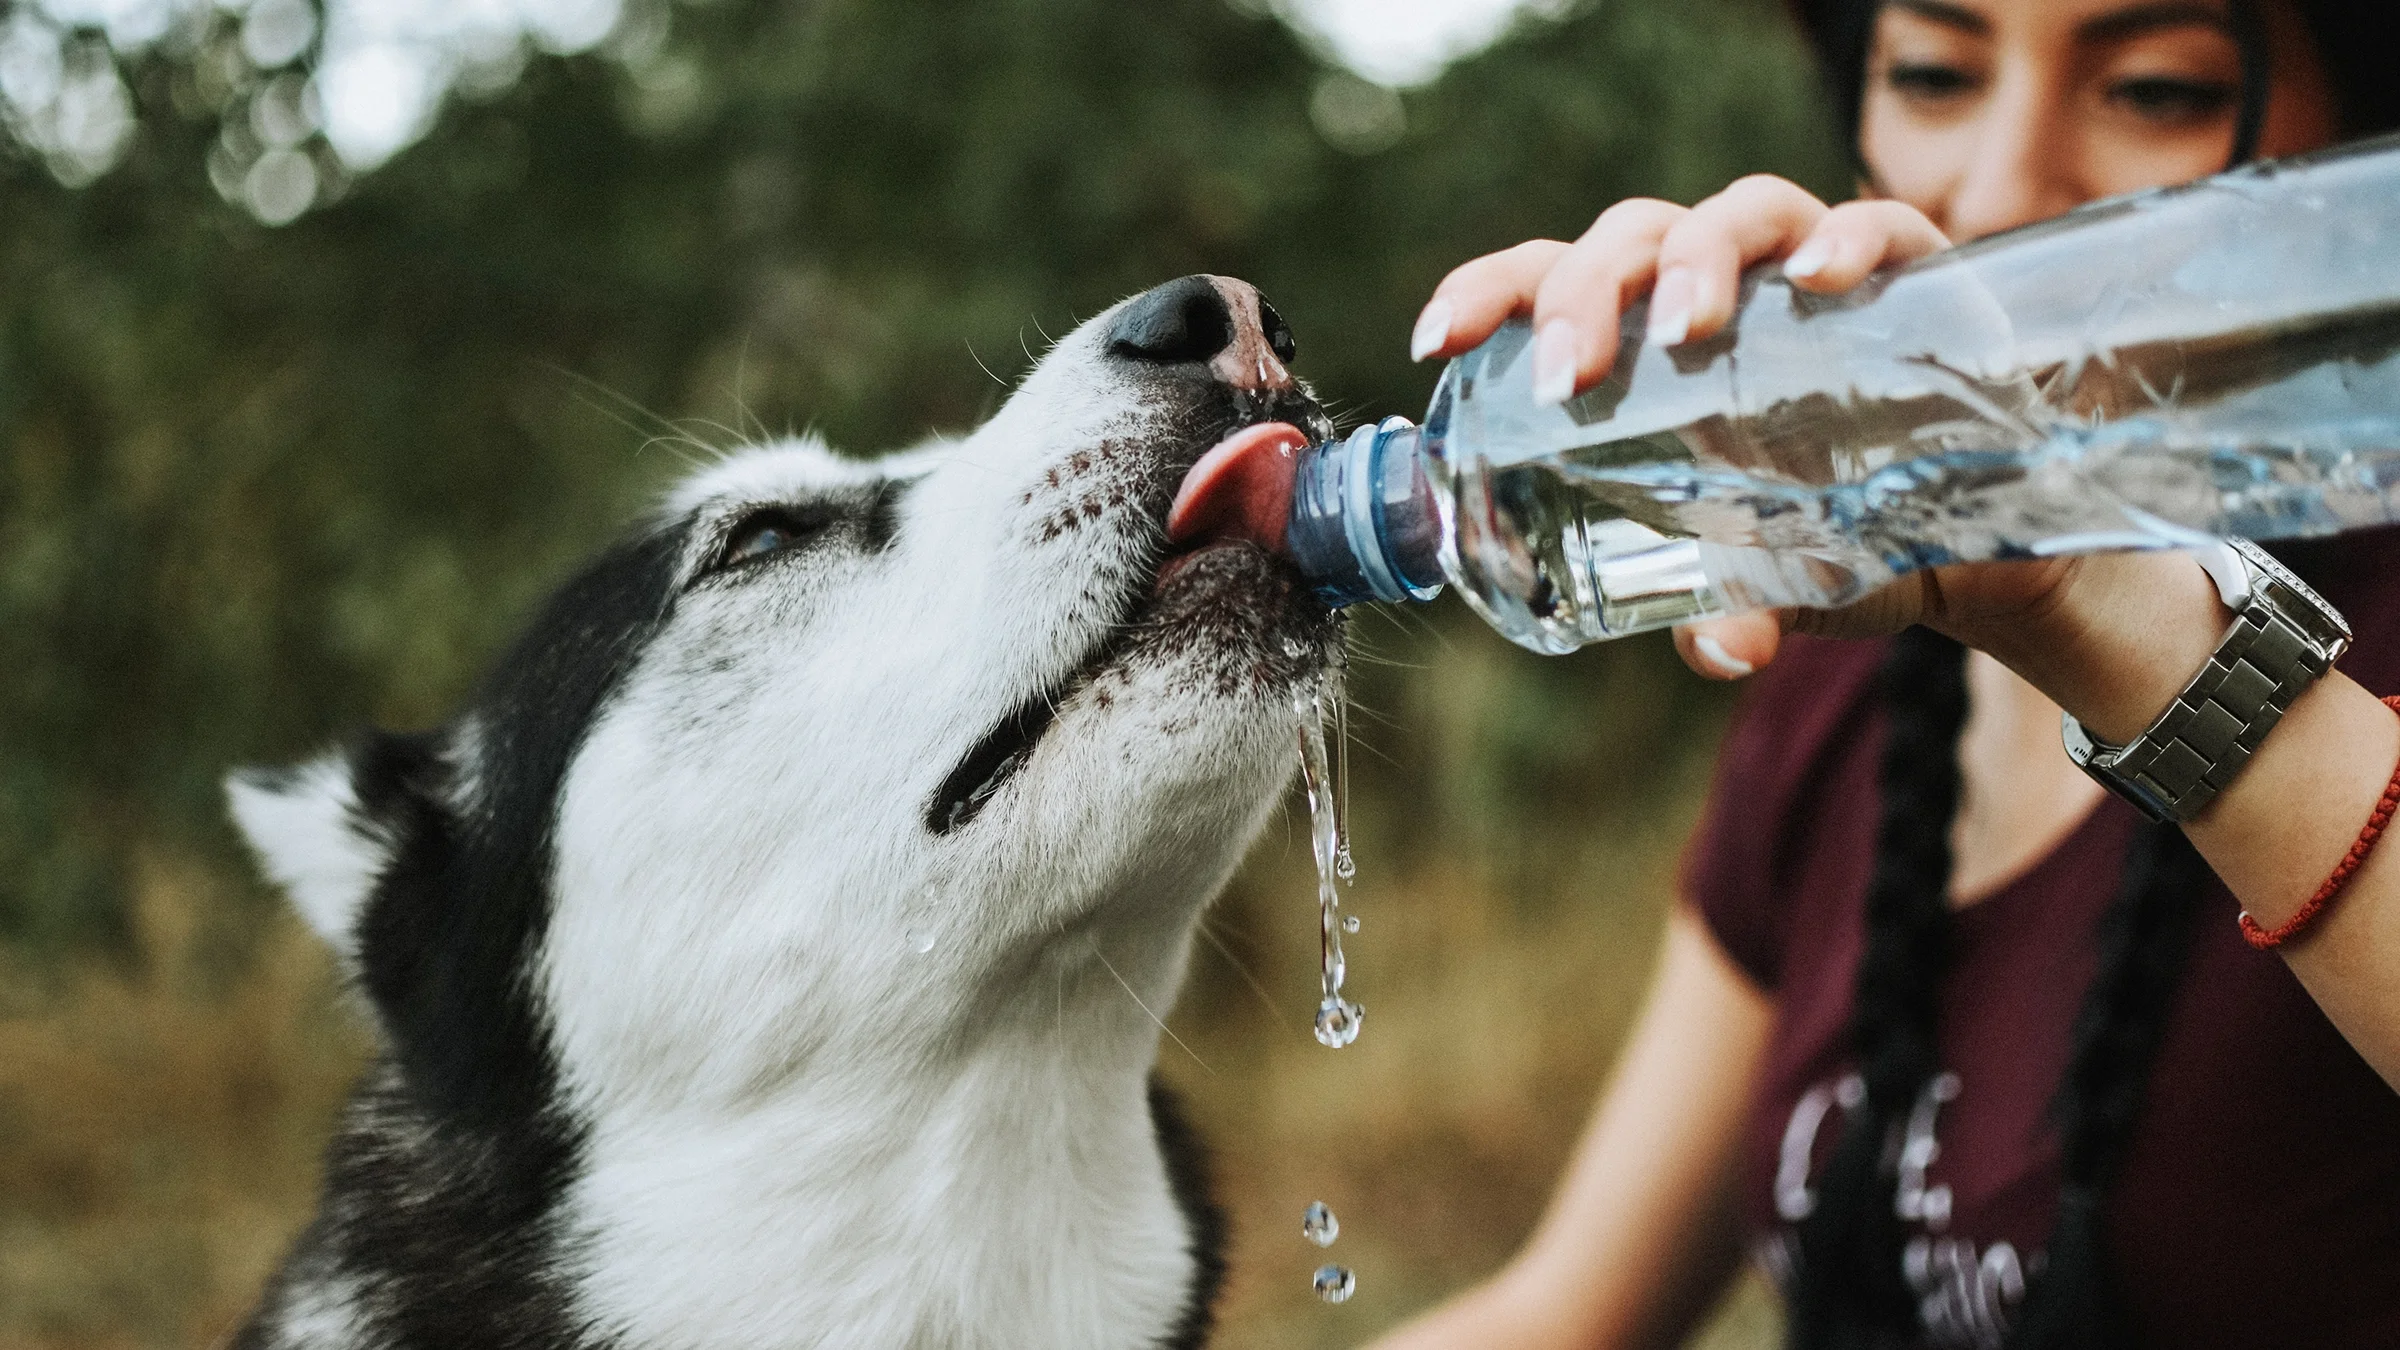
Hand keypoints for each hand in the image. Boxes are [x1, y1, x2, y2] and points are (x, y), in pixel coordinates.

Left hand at [1413, 176, 1967, 681]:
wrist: (1972, 548)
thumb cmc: (1833, 541)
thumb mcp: (1769, 586)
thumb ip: (1731, 611)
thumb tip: (1724, 650)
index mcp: (1651, 345)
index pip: (1551, 282)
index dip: (1489, 294)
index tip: (1436, 342)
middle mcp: (1725, 289)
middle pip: (1632, 239)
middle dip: (1586, 293)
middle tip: (1570, 377)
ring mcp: (1817, 272)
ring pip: (1740, 211)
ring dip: (1698, 257)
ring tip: (1681, 327)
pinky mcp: (1918, 274)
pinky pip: (1882, 227)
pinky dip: (1850, 240)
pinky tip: (1822, 279)